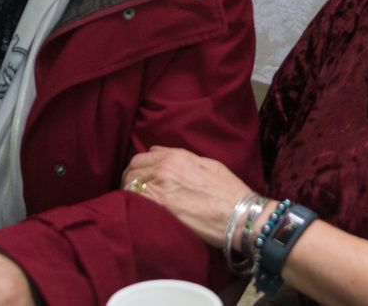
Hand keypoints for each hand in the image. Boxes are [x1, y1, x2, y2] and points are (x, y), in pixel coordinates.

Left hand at [121, 146, 252, 247]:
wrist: (238, 214)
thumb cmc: (227, 190)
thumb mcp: (206, 163)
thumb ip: (180, 156)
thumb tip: (157, 152)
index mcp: (175, 156)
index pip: (141, 157)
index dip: (138, 167)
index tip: (139, 176)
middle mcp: (164, 169)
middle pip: (132, 170)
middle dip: (130, 179)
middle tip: (133, 190)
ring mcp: (159, 189)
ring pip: (129, 186)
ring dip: (129, 192)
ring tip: (134, 202)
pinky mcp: (159, 209)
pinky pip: (134, 202)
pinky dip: (132, 205)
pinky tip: (138, 211)